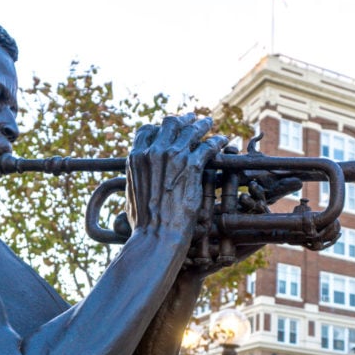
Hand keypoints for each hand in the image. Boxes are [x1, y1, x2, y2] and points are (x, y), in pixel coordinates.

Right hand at [125, 114, 226, 237]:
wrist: (156, 235)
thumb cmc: (144, 223)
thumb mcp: (131, 194)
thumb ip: (136, 177)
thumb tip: (137, 176)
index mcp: (136, 157)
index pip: (147, 130)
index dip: (160, 127)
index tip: (171, 128)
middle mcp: (153, 152)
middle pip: (170, 124)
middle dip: (182, 119)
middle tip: (193, 118)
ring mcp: (173, 157)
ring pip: (191, 131)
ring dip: (202, 125)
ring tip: (209, 124)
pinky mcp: (191, 166)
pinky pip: (208, 146)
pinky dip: (217, 141)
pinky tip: (223, 141)